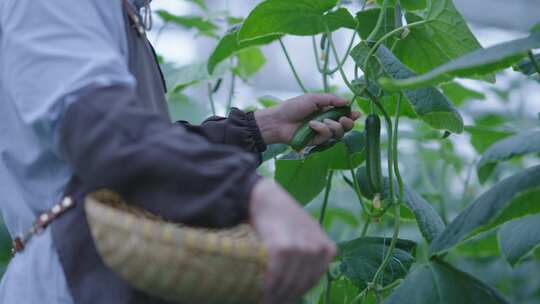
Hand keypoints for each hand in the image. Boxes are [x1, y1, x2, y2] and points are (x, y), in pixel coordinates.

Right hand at [249, 179, 335, 303]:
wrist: (267, 197)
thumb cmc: (284, 216)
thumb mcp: (307, 233)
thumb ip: (310, 253)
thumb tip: (298, 281)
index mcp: (327, 248)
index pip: (313, 280)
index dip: (297, 292)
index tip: (284, 298)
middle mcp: (318, 249)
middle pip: (301, 284)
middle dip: (286, 296)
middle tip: (272, 302)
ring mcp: (301, 249)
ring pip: (289, 283)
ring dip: (276, 296)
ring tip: (266, 300)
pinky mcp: (283, 248)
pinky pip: (276, 276)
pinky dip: (269, 287)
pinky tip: (262, 291)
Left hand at [254, 93, 360, 144]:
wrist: (278, 121)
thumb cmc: (293, 107)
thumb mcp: (313, 98)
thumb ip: (330, 99)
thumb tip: (347, 101)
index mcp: (327, 111)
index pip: (344, 114)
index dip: (352, 115)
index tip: (356, 114)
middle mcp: (327, 122)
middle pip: (345, 127)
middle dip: (348, 123)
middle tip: (344, 119)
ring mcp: (322, 133)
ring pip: (338, 134)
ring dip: (334, 126)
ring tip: (324, 121)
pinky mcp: (316, 142)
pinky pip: (327, 137)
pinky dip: (322, 130)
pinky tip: (312, 125)